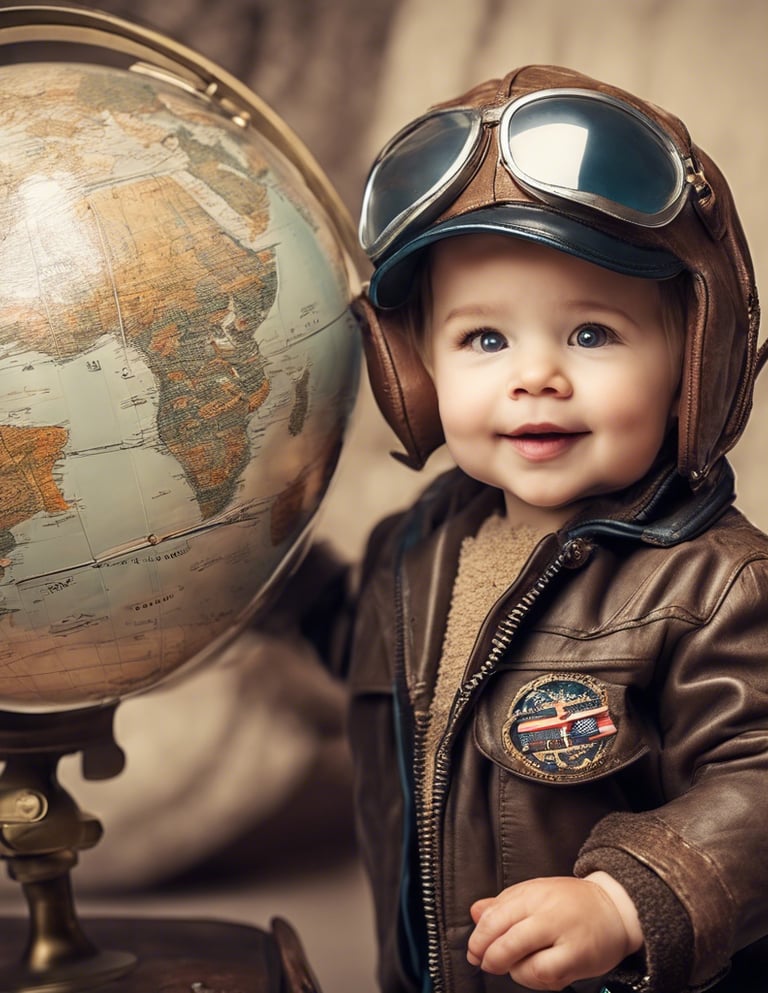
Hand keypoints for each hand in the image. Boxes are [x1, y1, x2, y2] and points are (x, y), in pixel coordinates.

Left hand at [466, 875, 642, 990]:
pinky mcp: (578, 957)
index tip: (474, 950)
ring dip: (513, 970)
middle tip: (486, 962)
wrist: (613, 909)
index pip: (495, 917)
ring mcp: (564, 936)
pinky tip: (535, 971)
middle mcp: (547, 913)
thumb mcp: (534, 891)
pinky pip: (546, 975)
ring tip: (516, 964)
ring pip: (525, 964)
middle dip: (490, 958)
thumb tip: (475, 912)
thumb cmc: (570, 902)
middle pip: (506, 941)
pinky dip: (533, 979)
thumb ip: (502, 903)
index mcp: (533, 893)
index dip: (479, 938)